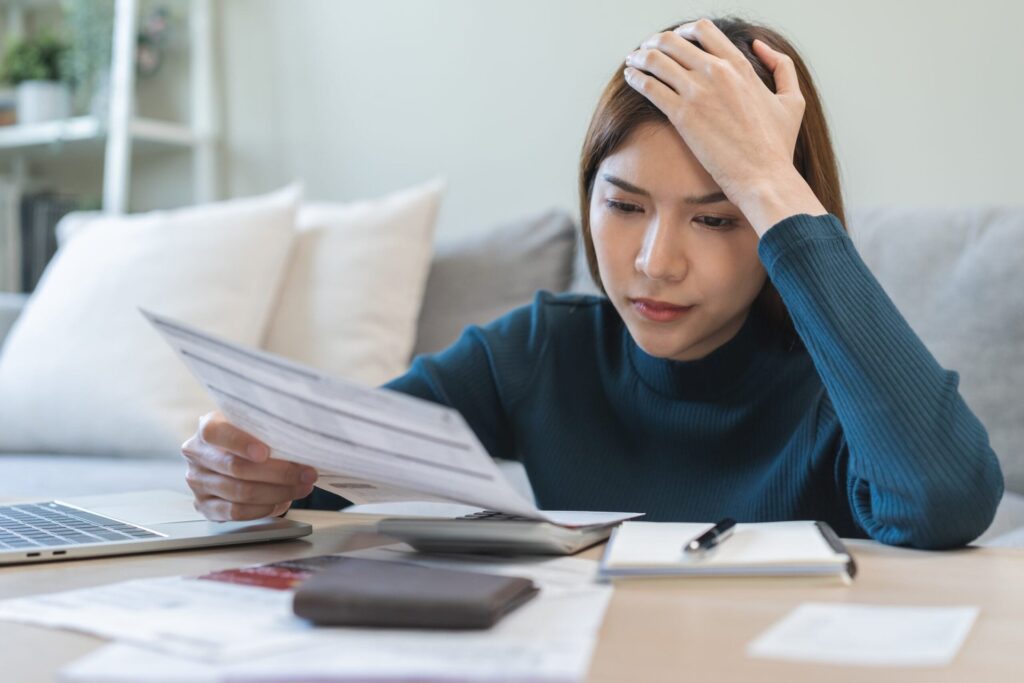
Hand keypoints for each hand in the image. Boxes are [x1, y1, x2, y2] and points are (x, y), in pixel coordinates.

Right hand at [181, 411, 318, 520]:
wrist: (232, 453)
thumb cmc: (250, 436)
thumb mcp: (254, 424)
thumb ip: (267, 429)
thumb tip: (300, 442)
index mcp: (207, 427)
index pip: (216, 433)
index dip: (240, 443)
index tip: (265, 452)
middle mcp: (197, 455)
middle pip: (236, 468)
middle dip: (279, 473)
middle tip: (306, 473)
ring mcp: (198, 482)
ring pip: (240, 492)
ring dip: (278, 492)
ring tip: (302, 486)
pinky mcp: (204, 505)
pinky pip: (236, 512)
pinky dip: (263, 508)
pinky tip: (282, 501)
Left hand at [623, 19, 805, 207]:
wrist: (763, 176)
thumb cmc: (777, 146)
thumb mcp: (792, 100)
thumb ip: (781, 66)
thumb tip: (759, 45)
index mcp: (740, 65)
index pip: (703, 30)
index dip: (684, 31)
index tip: (674, 39)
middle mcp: (717, 72)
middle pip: (674, 41)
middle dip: (656, 42)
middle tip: (646, 49)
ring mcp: (697, 92)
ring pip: (657, 59)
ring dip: (640, 56)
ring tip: (632, 60)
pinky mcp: (682, 115)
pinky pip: (649, 86)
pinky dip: (635, 77)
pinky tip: (629, 77)